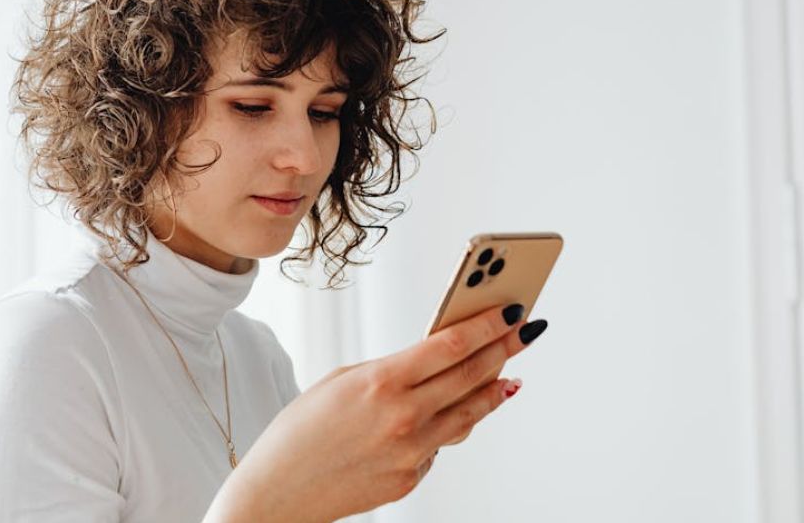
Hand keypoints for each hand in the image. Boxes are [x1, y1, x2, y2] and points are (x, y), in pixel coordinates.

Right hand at [206, 302, 545, 522]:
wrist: (278, 491)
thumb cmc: (300, 430)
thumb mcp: (342, 381)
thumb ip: (392, 370)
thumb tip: (435, 361)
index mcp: (382, 382)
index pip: (450, 346)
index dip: (487, 326)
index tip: (510, 311)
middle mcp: (403, 417)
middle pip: (470, 375)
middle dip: (503, 350)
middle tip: (525, 332)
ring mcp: (411, 452)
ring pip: (468, 414)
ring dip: (494, 391)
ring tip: (509, 375)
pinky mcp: (411, 478)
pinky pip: (439, 444)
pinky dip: (448, 426)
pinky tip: (454, 413)